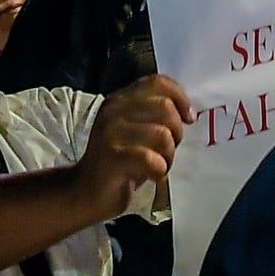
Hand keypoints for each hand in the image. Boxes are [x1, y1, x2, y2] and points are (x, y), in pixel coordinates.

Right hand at [74, 75, 191, 212]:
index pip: (157, 82)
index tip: (188, 118)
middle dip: (176, 133)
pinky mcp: (113, 158)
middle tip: (167, 151)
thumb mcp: (135, 131)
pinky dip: (159, 170)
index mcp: (120, 100)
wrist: (86, 193)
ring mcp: (110, 133)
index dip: (180, 98)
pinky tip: (152, 176)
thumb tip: (188, 113)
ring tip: (158, 165)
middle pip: (165, 107)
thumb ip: (155, 116)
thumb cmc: (119, 162)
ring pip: (163, 135)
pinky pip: (152, 159)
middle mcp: (114, 111)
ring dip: (168, 156)